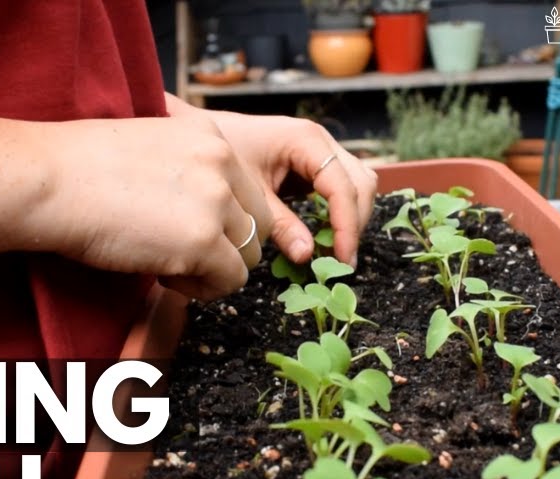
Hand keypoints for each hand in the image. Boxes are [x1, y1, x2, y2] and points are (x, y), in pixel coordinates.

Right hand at [35, 115, 272, 300]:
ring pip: (249, 255)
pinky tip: (165, 278)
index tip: (183, 228)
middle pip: (259, 222)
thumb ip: (184, 169)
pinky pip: (231, 280)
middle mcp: (222, 163)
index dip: (223, 219)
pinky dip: (203, 289)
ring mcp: (216, 202)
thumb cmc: (77, 168)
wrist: (49, 181)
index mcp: (209, 135)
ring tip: (170, 268)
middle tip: (182, 256)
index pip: (247, 188)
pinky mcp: (202, 242)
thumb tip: (196, 209)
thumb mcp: (147, 147)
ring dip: (215, 270)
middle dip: (228, 247)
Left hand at [205, 111, 377, 267]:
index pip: (342, 186)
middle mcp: (321, 141)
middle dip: (354, 224)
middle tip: (339, 263)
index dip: (346, 225)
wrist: (198, 134)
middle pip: (361, 184)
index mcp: (306, 139)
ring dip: (352, 220)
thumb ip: (279, 225)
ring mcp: (322, 152)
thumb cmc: (221, 157)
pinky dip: (340, 214)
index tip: (341, 259)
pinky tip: (325, 239)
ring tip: (334, 254)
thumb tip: (307, 256)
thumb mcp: (249, 195)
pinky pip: (342, 189)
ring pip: (358, 186)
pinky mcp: (316, 165)